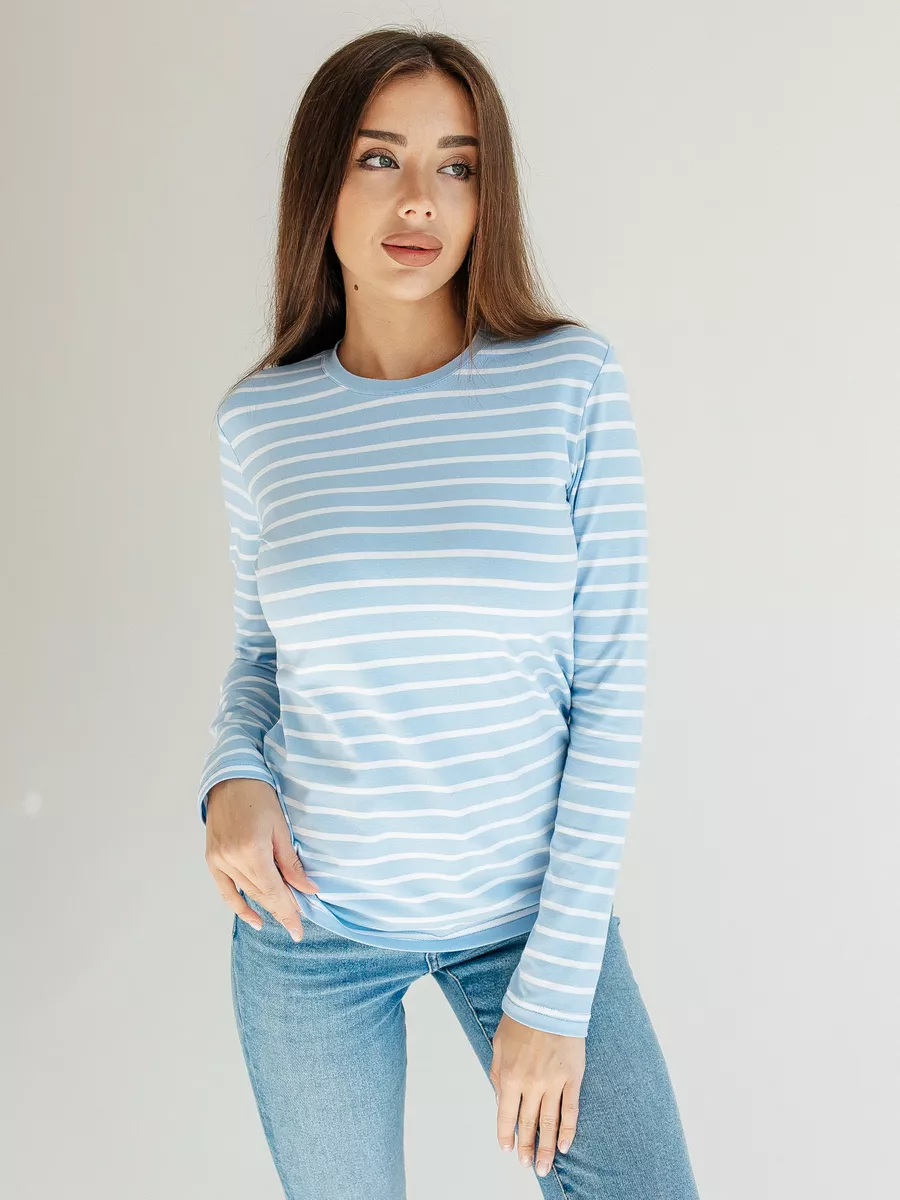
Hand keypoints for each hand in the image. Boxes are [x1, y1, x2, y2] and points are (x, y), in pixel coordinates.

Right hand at [204, 778, 320, 938]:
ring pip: (246, 892)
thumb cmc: (261, 796)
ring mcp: (219, 860)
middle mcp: (233, 859)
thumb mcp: (282, 827)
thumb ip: (292, 862)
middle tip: (297, 928)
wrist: (231, 778)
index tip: (299, 931)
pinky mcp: (212, 859)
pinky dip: (239, 905)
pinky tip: (254, 918)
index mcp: (253, 850)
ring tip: (283, 919)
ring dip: (265, 907)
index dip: (288, 913)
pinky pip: (225, 890)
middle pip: (261, 894)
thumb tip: (308, 889)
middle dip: (281, 911)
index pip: (274, 892)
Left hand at [489, 1012, 584, 1175]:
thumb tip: (501, 1099)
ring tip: (543, 1166)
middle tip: (527, 1166)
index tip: (507, 1149)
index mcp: (509, 1077)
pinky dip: (568, 1130)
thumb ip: (498, 1074)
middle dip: (526, 1148)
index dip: (506, 1135)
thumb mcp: (498, 1045)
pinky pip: (571, 1110)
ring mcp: (553, 1083)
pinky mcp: (572, 1078)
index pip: (506, 1115)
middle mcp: (531, 1084)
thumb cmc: (521, 1020)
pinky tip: (565, 1145)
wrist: (548, 1002)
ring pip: (549, 1123)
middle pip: (528, 1124)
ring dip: (546, 1148)